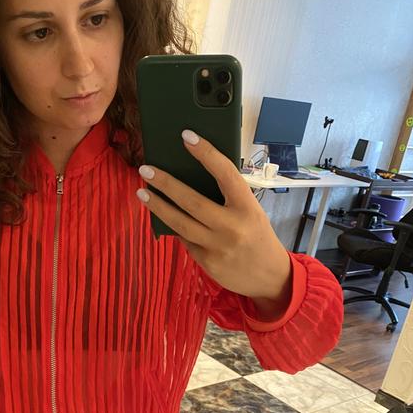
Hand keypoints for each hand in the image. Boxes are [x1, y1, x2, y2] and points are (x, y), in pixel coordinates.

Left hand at [136, 130, 292, 320]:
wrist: (269, 276)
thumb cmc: (257, 235)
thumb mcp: (252, 211)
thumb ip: (228, 197)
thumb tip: (192, 176)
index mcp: (247, 207)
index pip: (225, 173)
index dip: (206, 153)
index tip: (186, 136)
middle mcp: (231, 226)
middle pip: (191, 201)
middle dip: (166, 183)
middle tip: (145, 169)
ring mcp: (217, 246)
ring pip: (180, 223)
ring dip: (158, 206)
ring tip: (142, 192)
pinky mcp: (206, 262)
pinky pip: (184, 239)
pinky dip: (173, 226)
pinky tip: (163, 215)